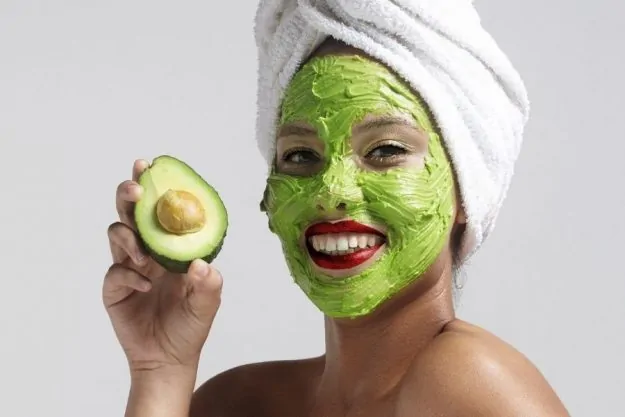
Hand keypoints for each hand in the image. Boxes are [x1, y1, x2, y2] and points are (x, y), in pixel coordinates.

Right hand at [103, 159, 222, 373]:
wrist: (169, 358)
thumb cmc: (190, 326)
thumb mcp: (208, 305)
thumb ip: (210, 286)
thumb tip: (201, 264)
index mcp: (171, 247)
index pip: (161, 210)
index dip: (154, 187)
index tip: (151, 165)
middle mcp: (148, 251)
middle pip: (131, 213)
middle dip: (129, 195)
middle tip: (136, 190)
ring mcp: (129, 267)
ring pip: (117, 234)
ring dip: (129, 237)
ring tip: (145, 257)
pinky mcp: (114, 288)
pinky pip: (114, 272)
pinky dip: (127, 275)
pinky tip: (143, 287)